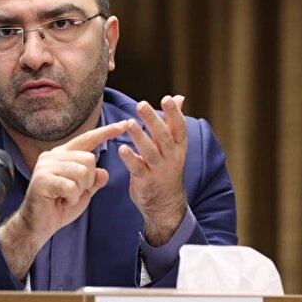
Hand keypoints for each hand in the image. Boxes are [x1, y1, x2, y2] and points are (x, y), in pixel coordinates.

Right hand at [0, 120, 127, 279]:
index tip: (124, 123)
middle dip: (88, 181)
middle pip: (89, 159)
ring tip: (66, 197)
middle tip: (73, 192)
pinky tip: (61, 202)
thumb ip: (94, 180)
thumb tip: (104, 172)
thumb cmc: (60, 206)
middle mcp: (53, 155)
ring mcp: (46, 166)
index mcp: (63, 154)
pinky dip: (71, 198)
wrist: (38, 226)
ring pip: (82, 172)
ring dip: (79, 191)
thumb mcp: (84, 191)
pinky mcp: (42, 179)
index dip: (106, 131)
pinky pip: (71, 186)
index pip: (87, 138)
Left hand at [118, 95, 187, 245]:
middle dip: (153, 120)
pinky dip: (130, 159)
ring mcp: (158, 170)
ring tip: (129, 123)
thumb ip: (173, 121)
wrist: (166, 203)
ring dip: (139, 137)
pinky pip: (137, 168)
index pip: (179, 127)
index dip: (174, 113)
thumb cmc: (167, 167)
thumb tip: (178, 98)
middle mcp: (171, 157)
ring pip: (150, 152)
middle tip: (141, 104)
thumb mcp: (174, 145)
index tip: (166, 99)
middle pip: (163, 136)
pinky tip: (122, 149)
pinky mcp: (145, 181)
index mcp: (178, 146)